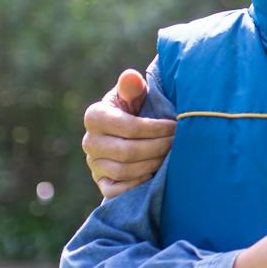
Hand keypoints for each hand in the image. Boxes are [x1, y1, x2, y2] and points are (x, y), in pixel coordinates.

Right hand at [83, 69, 175, 197]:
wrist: (127, 134)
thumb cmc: (135, 109)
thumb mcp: (134, 95)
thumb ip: (132, 86)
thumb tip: (131, 77)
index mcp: (95, 116)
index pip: (129, 127)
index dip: (157, 129)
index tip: (176, 127)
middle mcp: (89, 142)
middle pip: (128, 151)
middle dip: (158, 148)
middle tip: (177, 144)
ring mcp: (93, 164)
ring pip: (124, 171)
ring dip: (152, 164)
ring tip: (170, 157)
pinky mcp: (101, 183)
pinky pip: (116, 190)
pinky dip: (137, 184)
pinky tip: (154, 174)